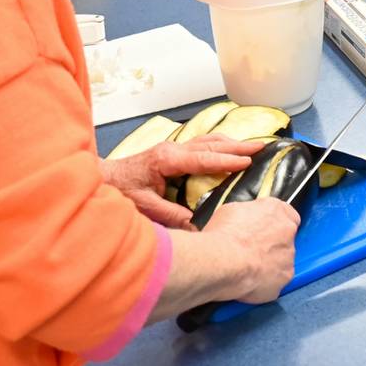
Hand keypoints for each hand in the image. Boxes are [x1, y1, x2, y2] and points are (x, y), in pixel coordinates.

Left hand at [100, 135, 264, 228]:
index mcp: (168, 160)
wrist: (102, 178)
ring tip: (252, 144)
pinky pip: (202, 145)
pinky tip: (228, 148)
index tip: (248, 161)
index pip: (204, 159)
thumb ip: (170, 216)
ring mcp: (173, 148)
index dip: (227, 160)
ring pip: (208, 140)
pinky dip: (219, 145)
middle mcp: (173, 149)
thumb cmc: (120, 191)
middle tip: (263, 146)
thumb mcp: (144, 208)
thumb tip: (196, 225)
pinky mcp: (172, 152)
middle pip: (211, 144)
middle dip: (238, 145)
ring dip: (230, 142)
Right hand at [203, 197, 300, 303]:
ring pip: (282, 259)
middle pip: (284, 237)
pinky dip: (265, 281)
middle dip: (270, 244)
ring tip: (246, 267)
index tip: (261, 229)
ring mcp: (288, 254)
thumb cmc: (223, 236)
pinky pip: (277, 279)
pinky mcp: (285, 276)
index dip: (271, 223)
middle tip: (250, 250)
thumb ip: (248, 214)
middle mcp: (287, 230)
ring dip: (268, 263)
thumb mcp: (230, 211)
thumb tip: (243, 220)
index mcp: (275, 209)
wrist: (223, 261)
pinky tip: (249, 280)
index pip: (285, 213)